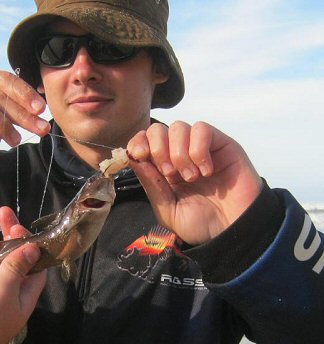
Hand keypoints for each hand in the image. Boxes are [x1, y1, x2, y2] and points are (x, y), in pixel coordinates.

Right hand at [0, 207, 46, 343]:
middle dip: (8, 235)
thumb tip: (34, 247)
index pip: (34, 264)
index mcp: (23, 294)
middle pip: (11, 259)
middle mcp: (7, 293)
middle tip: (2, 211)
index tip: (19, 226)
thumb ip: (17, 267)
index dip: (29, 244)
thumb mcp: (3, 291)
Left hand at [127, 121, 262, 244]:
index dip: (137, 144)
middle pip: (157, 130)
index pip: (143, 142)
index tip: (139, 156)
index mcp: (162, 170)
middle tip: (170, 173)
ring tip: (191, 177)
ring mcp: (200, 148)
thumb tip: (134, 160)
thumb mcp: (168, 211)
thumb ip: (152, 186)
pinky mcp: (221, 144)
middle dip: (157, 149)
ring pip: (178, 127)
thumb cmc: (202, 225)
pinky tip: (206, 171)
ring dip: (179, 152)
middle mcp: (179, 155)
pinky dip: (198, 148)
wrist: (236, 231)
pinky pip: (202, 129)